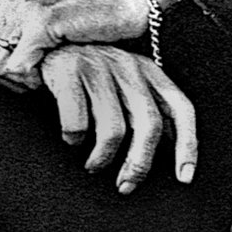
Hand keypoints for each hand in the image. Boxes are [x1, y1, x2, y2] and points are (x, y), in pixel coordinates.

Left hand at [0, 0, 146, 85]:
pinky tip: (50, 72)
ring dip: (18, 79)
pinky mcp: (43, 20)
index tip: (20, 74)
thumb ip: (20, 36)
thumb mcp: (47, 23)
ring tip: (42, 75)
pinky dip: (31, 78)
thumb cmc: (93, 22)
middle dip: (3, 77)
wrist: (130, 3)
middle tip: (32, 80)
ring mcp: (26, 6)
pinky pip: (18, 65)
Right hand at [38, 45, 197, 193]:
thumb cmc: (87, 76)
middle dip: (140, 163)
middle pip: (149, 124)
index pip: (180, 109)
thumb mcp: (123, 85)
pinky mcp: (69, 71)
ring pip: (114, 129)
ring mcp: (99, 66)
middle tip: (127, 184)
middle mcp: (128, 66)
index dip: (187, 145)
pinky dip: (74, 139)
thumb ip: (144, 109)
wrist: (43, 47)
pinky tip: (71, 139)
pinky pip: (78, 123)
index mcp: (148, 71)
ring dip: (103, 158)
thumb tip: (170, 149)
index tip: (184, 176)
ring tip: (93, 165)